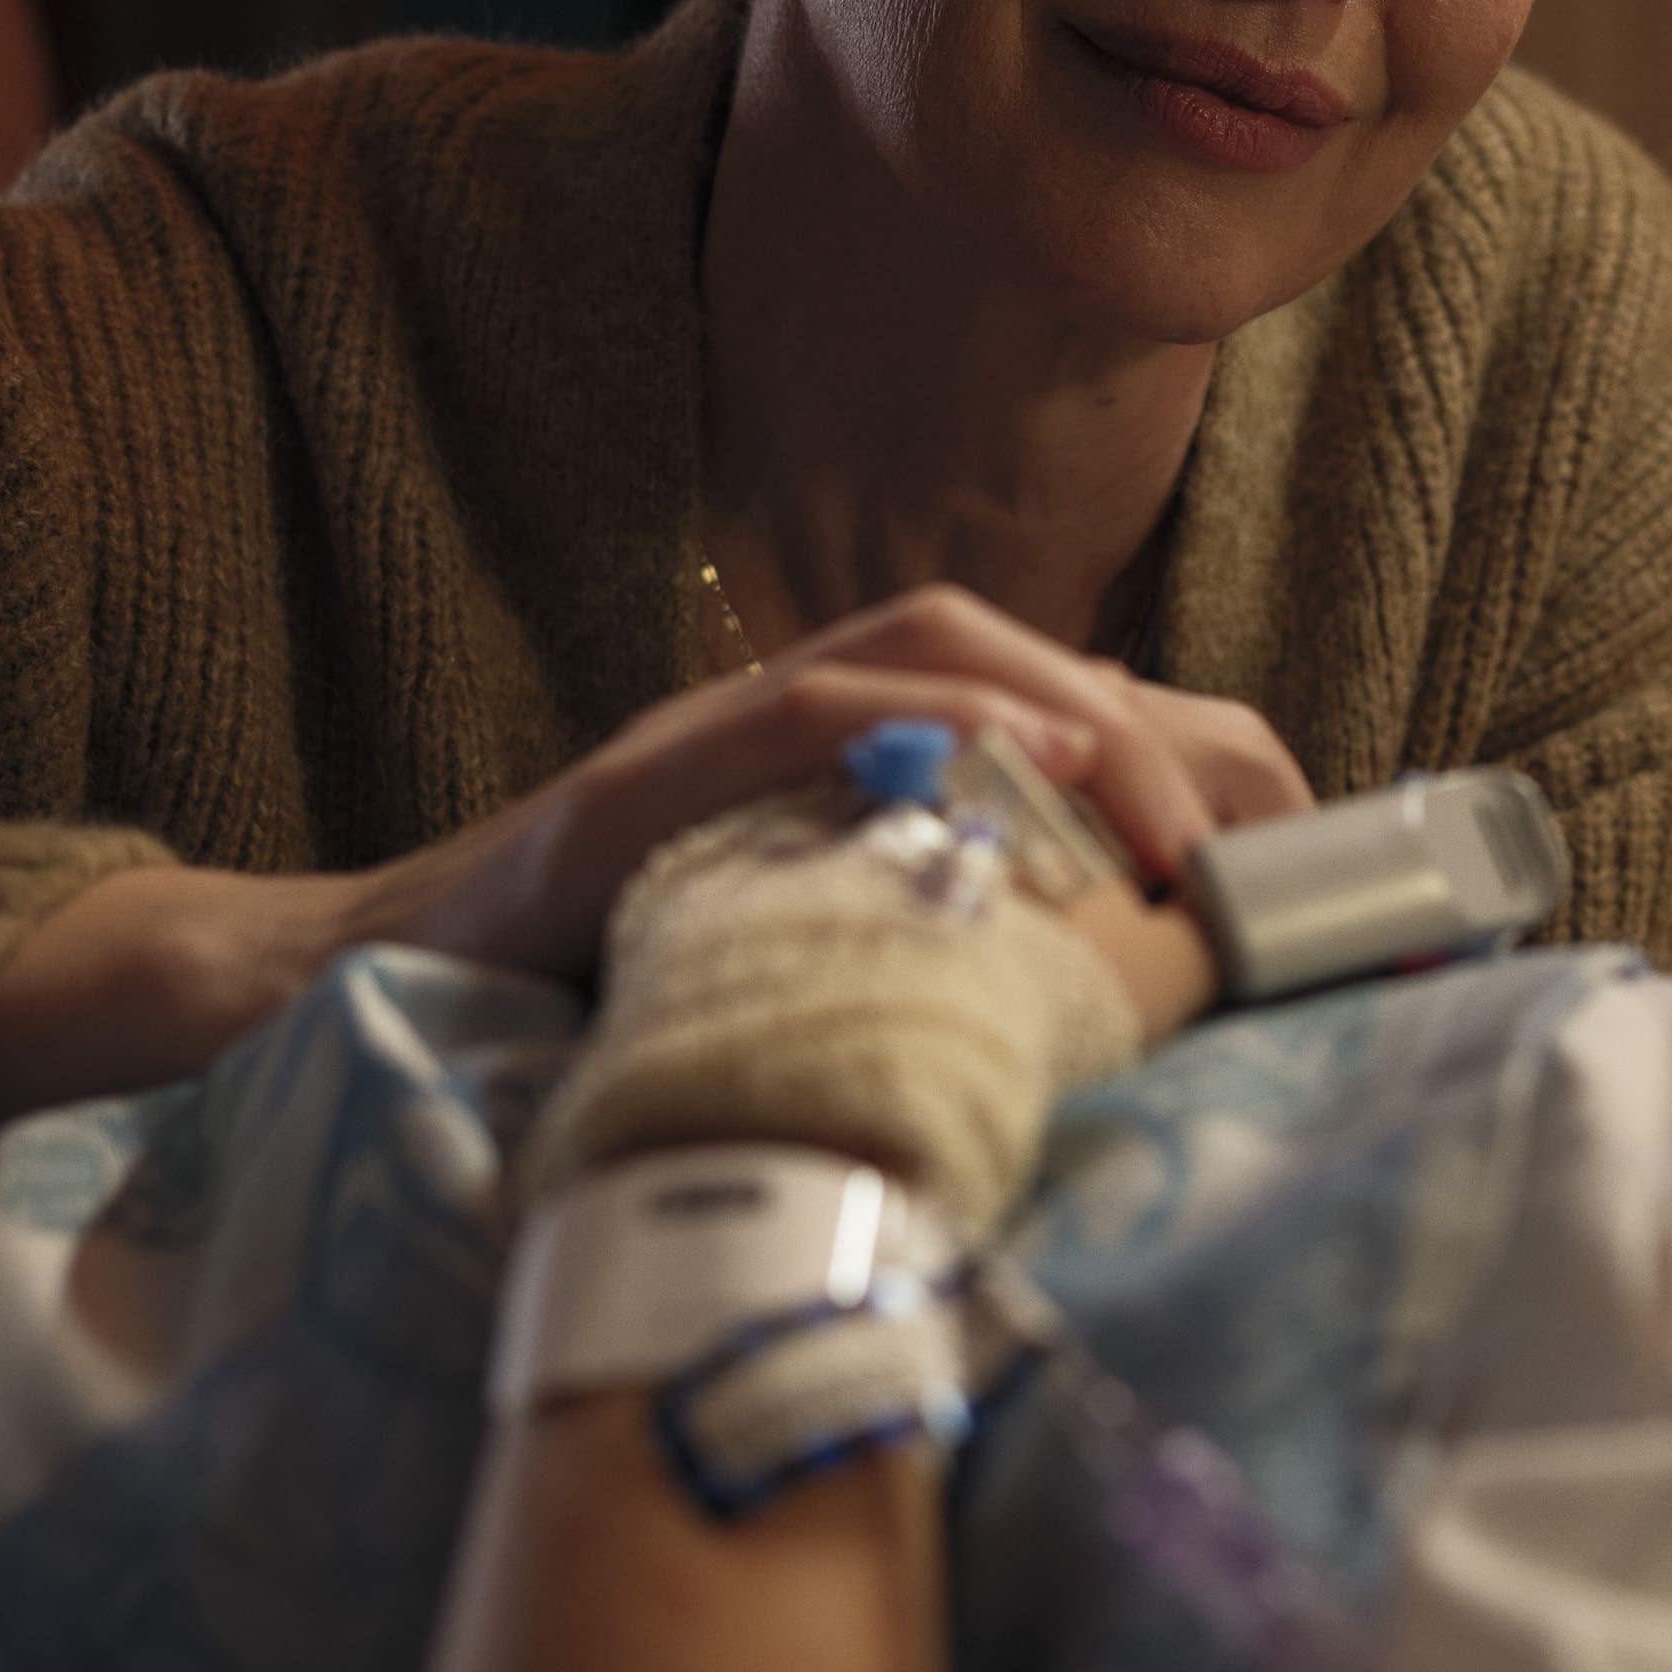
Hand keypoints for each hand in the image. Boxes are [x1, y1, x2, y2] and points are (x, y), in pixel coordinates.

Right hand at [338, 590, 1298, 984]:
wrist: (372, 1005)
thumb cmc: (601, 1013)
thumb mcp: (803, 981)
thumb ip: (928, 965)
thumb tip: (1111, 1034)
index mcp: (849, 766)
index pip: (1051, 703)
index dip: (1188, 754)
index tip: (1299, 857)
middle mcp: (796, 718)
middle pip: (1024, 647)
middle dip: (1169, 733)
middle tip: (1275, 849)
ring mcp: (711, 736)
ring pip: (929, 638)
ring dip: (1072, 710)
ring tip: (1167, 821)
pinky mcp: (636, 786)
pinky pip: (799, 709)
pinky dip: (925, 719)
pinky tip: (1023, 761)